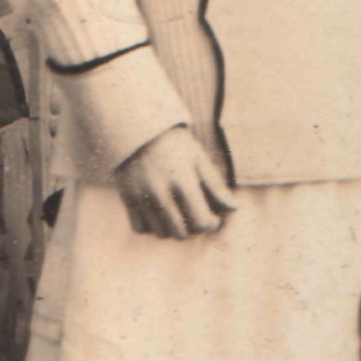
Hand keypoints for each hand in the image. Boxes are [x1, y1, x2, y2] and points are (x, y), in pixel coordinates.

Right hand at [114, 125, 238, 237]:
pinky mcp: (126, 198)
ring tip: (179, 214)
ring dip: (173, 229)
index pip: (201, 222)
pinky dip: (152, 226)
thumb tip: (234, 208)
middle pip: (181, 233)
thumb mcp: (199, 159)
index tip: (214, 217)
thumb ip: (216, 186)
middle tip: (197, 216)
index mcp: (183, 182)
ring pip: (160, 234)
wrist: (138, 126)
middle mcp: (160, 193)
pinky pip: (140, 228)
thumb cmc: (175, 143)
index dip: (211, 224)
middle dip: (194, 229)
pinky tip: (160, 213)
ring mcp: (141, 197)